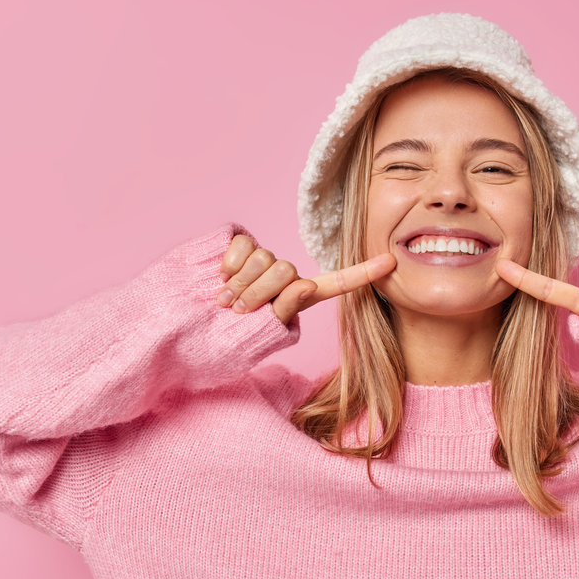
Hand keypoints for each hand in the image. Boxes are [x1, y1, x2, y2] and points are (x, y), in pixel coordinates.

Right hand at [218, 235, 395, 323]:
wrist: (187, 324)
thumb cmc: (227, 336)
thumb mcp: (260, 332)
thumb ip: (285, 310)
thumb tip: (306, 283)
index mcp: (298, 298)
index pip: (336, 282)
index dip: (362, 273)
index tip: (391, 262)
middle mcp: (283, 274)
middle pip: (286, 270)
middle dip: (259, 294)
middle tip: (238, 310)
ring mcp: (261, 257)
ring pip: (265, 259)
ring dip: (240, 284)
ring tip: (225, 300)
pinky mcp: (239, 242)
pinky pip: (243, 247)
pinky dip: (228, 267)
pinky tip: (218, 278)